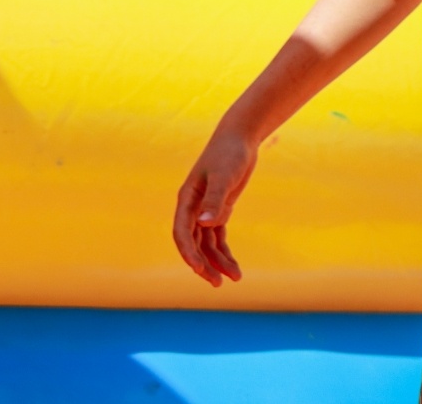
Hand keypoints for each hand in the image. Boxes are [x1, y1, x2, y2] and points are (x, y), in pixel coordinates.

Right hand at [172, 128, 256, 286]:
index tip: (198, 269)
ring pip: (207, 244)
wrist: (240, 138)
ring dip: (217, 262)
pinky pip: (218, 237)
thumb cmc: (229, 154)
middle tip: (216, 283)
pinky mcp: (219, 210)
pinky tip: (233, 267)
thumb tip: (205, 224)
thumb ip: (215, 199)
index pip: (182, 232)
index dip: (188, 252)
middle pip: (194, 243)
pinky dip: (224, 252)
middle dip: (203, 264)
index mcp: (187, 199)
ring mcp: (206, 210)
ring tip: (234, 278)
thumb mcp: (224, 176)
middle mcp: (193, 208)